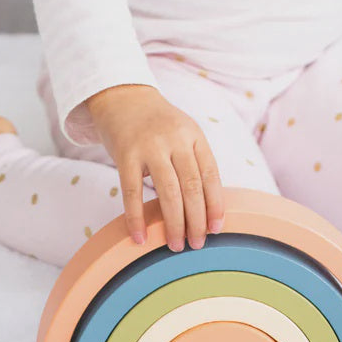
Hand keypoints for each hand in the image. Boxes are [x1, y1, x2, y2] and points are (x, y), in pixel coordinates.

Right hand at [86, 84, 224, 251]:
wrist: (123, 96)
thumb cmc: (157, 123)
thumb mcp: (183, 132)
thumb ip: (193, 161)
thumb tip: (205, 208)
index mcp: (194, 135)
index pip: (210, 174)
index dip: (216, 203)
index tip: (218, 228)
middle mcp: (175, 139)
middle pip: (191, 186)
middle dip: (197, 220)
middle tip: (197, 244)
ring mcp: (149, 146)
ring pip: (168, 191)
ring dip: (174, 223)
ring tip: (176, 245)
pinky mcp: (125, 154)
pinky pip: (132, 192)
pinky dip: (136, 218)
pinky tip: (140, 237)